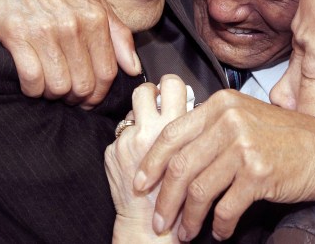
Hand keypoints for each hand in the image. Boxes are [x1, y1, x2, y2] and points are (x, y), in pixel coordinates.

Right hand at [0, 0, 140, 107]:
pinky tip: (33, 82)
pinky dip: (33, 89)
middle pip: (83, 85)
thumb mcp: (95, 1)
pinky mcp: (17, 36)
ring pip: (58, 87)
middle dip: (77, 98)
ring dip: (54, 94)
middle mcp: (73, 26)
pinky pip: (31, 80)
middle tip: (69, 95)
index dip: (99, 94)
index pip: (107, 72)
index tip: (90, 99)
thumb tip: (133, 68)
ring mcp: (45, 31)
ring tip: (50, 86)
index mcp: (96, 18)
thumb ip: (118, 35)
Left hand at [106, 75, 187, 242]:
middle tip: (155, 103)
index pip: (172, 85)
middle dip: (149, 93)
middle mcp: (151, 129)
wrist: (154, 231)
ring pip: (130, 110)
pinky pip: (120, 135)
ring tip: (148, 131)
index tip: (170, 91)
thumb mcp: (201, 159)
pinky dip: (128, 142)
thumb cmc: (185, 200)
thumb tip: (186, 105)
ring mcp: (128, 140)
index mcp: (179, 126)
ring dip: (138, 116)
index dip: (170, 86)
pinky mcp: (112, 153)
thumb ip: (194, 131)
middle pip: (144, 90)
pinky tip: (138, 159)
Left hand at [134, 90, 314, 240]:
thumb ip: (210, 126)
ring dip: (189, 218)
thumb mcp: (243, 116)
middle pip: (180, 165)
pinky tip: (219, 233)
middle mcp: (229, 121)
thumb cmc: (283, 136)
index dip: (151, 162)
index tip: (140, 182)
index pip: (172, 133)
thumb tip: (171, 151)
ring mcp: (244, 146)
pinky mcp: (258, 173)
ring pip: (199, 190)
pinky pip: (226, 207)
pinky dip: (219, 226)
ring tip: (185, 233)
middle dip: (164, 198)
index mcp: (220, 105)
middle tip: (159, 220)